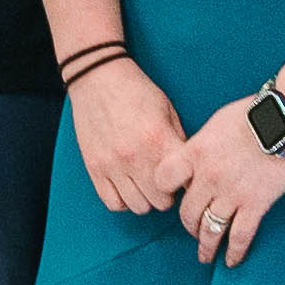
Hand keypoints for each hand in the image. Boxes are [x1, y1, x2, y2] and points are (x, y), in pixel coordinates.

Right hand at [65, 54, 190, 217]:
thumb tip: (190, 169)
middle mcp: (136, 157)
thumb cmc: (136, 91)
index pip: (184, 183)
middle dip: (168, 194)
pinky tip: (127, 185)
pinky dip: (123, 200)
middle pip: (162, 202)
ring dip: (146, 198)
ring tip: (145, 183)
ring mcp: (113, 165)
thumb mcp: (168, 110)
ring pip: (139, 206)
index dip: (188, 182)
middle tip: (165, 181)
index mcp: (159, 140)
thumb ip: (179, 141)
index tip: (185, 177)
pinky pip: (113, 203)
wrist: (98, 77)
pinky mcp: (95, 169)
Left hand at [169, 97, 284, 269]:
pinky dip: (234, 252)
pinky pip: (240, 236)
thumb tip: (193, 163)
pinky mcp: (256, 204)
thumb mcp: (214, 124)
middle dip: (188, 225)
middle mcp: (208, 177)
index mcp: (194, 153)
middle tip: (193, 231)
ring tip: (205, 256)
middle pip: (187, 212)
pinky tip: (231, 261)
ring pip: (211, 229)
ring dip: (206, 246)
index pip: (163, 179)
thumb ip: (199, 147)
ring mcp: (232, 193)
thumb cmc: (251, 113)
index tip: (171, 197)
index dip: (164, 190)